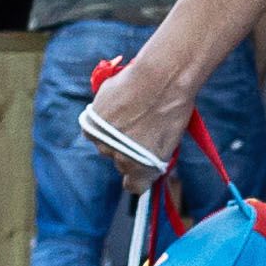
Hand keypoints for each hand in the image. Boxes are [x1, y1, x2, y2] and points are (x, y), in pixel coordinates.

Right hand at [76, 65, 181, 185]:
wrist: (160, 79)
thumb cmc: (173, 107)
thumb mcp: (171, 139)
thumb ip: (154, 154)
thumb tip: (148, 154)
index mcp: (142, 170)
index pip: (134, 186)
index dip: (138, 175)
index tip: (142, 162)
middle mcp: (120, 161)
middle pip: (120, 161)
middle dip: (128, 148)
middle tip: (139, 125)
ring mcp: (103, 143)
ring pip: (105, 143)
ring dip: (113, 132)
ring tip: (129, 111)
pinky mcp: (92, 124)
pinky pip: (93, 128)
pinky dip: (101, 119)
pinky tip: (116, 105)